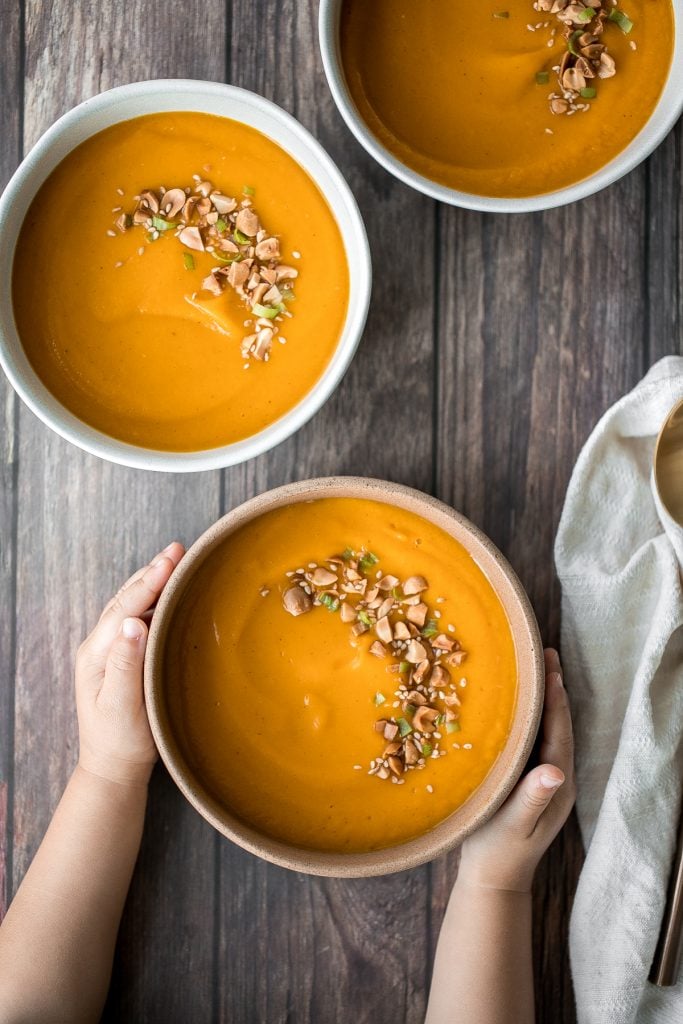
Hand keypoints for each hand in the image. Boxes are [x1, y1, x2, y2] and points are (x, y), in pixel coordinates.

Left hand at [75, 542, 184, 786]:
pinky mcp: (123, 659)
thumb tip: (134, 623)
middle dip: (152, 572)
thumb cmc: (121, 742)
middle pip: (126, 599)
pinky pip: (139, 620)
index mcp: (97, 654)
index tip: (171, 559)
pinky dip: (155, 601)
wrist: (114, 769)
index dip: (149, 582)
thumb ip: (126, 663)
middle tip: (178, 548)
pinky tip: (170, 595)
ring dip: (152, 582)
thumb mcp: (123, 705)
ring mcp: (111, 652)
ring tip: (175, 561)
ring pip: (131, 606)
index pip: (125, 608)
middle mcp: (100, 646)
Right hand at [457, 648, 574, 892]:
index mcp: (557, 784)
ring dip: (543, 698)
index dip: (555, 698)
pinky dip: (530, 716)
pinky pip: (534, 740)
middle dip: (553, 688)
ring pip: (547, 730)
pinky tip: (517, 704)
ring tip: (535, 667)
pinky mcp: (528, 780)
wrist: (493, 879)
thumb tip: (556, 770)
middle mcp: (556, 777)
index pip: (560, 732)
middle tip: (545, 653)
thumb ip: (533, 798)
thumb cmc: (499, 852)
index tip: (550, 666)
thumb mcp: (514, 825)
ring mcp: (543, 778)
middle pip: (558, 724)